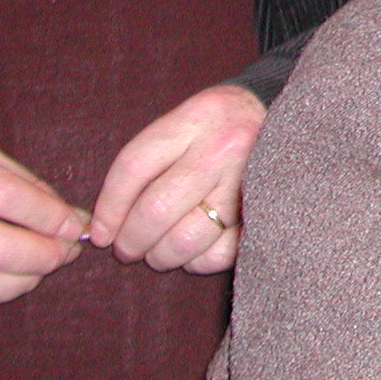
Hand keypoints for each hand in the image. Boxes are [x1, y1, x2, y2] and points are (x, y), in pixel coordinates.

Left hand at [90, 83, 265, 273]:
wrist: (280, 118)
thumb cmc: (218, 127)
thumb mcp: (185, 122)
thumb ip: (148, 162)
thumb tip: (106, 224)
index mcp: (197, 118)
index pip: (135, 166)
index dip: (109, 207)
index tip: (100, 233)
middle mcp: (223, 148)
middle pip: (158, 208)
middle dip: (132, 239)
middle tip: (127, 249)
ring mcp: (249, 182)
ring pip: (186, 237)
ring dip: (161, 255)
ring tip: (157, 253)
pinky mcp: (265, 212)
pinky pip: (219, 253)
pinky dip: (198, 261)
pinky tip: (194, 250)